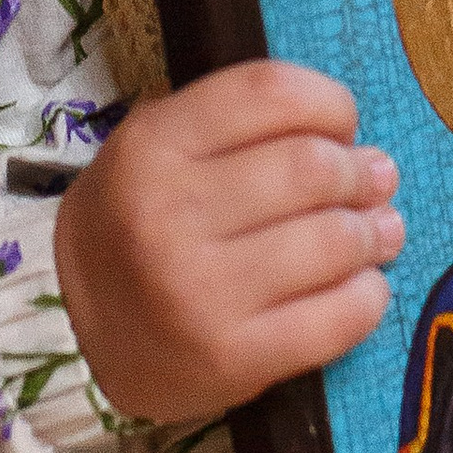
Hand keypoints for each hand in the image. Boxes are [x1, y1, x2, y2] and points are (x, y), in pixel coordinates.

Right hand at [54, 60, 399, 423]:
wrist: (76, 331)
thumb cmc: (136, 224)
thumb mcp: (162, 148)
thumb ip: (245, 129)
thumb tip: (361, 149)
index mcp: (152, 147)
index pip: (270, 93)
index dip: (329, 103)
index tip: (342, 125)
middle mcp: (169, 215)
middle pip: (312, 167)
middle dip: (358, 172)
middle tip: (372, 182)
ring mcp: (200, 292)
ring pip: (333, 241)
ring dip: (373, 232)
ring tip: (376, 231)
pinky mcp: (232, 358)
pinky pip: (337, 319)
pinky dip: (368, 296)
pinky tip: (364, 285)